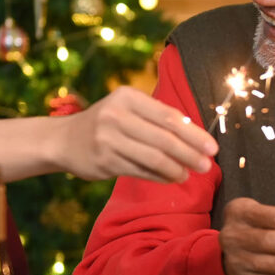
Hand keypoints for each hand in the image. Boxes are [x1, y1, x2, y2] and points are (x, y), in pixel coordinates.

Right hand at [66, 86, 217, 182]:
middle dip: (190, 153)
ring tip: (190, 173)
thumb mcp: (126, 108)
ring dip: (176, 168)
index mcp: (127, 97)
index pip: (168, 116)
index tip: (211, 146)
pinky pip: (140, 171)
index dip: (194, 133)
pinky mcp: (104, 162)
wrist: (62, 140)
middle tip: (207, 164)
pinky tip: (172, 178)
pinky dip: (160, 176)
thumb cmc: (105, 122)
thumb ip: (156, 117)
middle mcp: (116, 116)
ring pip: (153, 158)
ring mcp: (108, 139)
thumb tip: (195, 133)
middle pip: (164, 139)